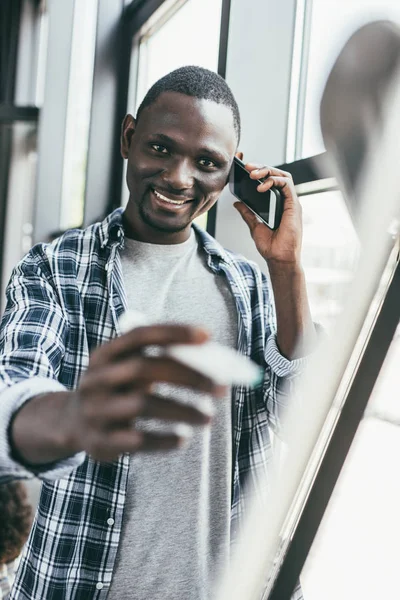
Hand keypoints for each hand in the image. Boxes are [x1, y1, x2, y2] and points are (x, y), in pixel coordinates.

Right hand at [66, 325, 224, 461]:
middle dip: (188, 376)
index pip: (140, 336)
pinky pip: (137, 440)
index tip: (207, 335)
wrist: (72, 423)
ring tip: (209, 417)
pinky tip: (183, 439)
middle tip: (221, 388)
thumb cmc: (117, 389)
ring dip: (182, 410)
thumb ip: (158, 361)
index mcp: (105, 354)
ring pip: (143, 405)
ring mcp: (95, 410)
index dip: (173, 332)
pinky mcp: (99, 441)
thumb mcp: (126, 368)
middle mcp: (96, 379)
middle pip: (145, 369)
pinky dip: (163, 439)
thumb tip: (214, 362)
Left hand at [233, 152, 302, 264]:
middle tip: (247, 167)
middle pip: (276, 175)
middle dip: (261, 168)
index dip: (260, 171)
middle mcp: (285, 201)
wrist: (279, 259)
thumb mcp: (254, 226)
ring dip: (267, 171)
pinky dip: (274, 181)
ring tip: (253, 174)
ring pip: (283, 176)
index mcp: (277, 204)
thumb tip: (237, 203)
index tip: (245, 167)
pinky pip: (287, 185)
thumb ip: (248, 213)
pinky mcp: (294, 205)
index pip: (269, 181)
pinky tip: (262, 186)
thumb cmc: (271, 246)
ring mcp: (291, 202)